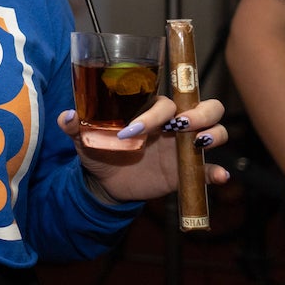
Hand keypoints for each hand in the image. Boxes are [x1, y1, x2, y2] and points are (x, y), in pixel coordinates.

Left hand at [57, 96, 229, 201]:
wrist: (106, 182)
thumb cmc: (100, 150)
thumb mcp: (85, 139)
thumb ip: (75, 126)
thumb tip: (66, 116)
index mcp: (150, 111)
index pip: (164, 102)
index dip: (153, 113)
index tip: (133, 130)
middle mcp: (173, 124)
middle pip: (203, 107)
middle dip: (198, 113)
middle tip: (180, 126)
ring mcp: (184, 146)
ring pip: (216, 130)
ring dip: (214, 133)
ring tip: (200, 143)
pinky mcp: (188, 169)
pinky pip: (209, 168)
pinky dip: (216, 172)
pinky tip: (218, 177)